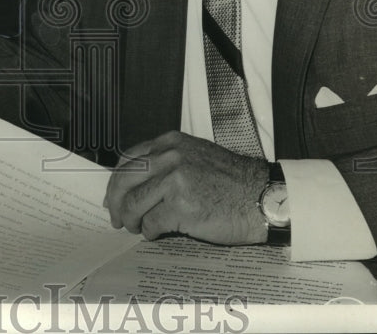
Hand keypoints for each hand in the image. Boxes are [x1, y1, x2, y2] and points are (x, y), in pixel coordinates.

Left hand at [104, 131, 267, 245]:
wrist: (262, 197)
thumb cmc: (234, 181)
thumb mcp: (195, 156)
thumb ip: (166, 163)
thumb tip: (138, 184)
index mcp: (170, 143)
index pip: (128, 160)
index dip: (117, 181)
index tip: (114, 195)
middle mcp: (169, 157)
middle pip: (124, 180)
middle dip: (115, 202)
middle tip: (117, 217)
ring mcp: (174, 180)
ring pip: (133, 203)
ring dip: (131, 220)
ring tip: (137, 227)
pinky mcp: (181, 206)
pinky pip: (151, 223)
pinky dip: (150, 232)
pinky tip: (157, 233)